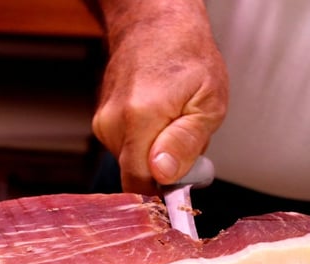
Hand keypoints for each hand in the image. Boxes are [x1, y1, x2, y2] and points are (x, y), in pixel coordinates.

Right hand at [92, 0, 227, 192]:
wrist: (154, 22)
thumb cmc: (187, 56)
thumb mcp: (208, 101)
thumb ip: (186, 143)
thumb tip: (162, 175)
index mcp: (139, 118)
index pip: (140, 184)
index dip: (163, 194)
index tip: (182, 186)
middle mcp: (113, 123)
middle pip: (138, 175)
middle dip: (165, 169)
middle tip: (188, 140)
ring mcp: (103, 123)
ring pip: (133, 162)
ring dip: (157, 153)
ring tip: (174, 120)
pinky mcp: (102, 122)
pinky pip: (128, 148)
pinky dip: (146, 141)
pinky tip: (159, 117)